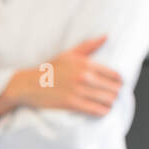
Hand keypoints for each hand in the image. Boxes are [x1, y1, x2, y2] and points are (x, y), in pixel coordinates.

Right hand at [0, 37, 122, 120]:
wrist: (29, 84)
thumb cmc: (49, 69)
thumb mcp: (68, 54)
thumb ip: (89, 46)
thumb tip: (106, 36)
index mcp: (86, 63)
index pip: (114, 75)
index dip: (119, 82)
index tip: (116, 86)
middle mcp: (84, 76)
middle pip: (113, 89)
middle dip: (115, 94)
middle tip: (112, 97)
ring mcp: (79, 91)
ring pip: (107, 100)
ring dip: (110, 104)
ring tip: (107, 104)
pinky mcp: (72, 104)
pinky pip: (96, 110)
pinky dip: (103, 112)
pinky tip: (102, 111)